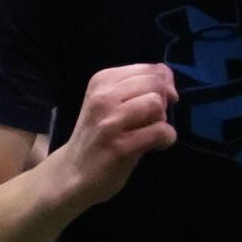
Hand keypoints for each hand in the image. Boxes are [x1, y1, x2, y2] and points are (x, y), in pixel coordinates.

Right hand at [61, 64, 177, 205]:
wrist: (73, 172)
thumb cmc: (96, 136)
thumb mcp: (109, 102)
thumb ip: (135, 87)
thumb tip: (168, 76)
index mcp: (101, 81)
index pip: (148, 69)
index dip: (164, 83)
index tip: (162, 99)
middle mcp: (103, 97)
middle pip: (155, 84)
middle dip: (164, 101)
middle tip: (155, 119)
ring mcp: (110, 122)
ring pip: (156, 104)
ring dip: (162, 120)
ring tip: (151, 132)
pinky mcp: (120, 146)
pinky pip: (159, 131)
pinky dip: (166, 138)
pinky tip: (156, 146)